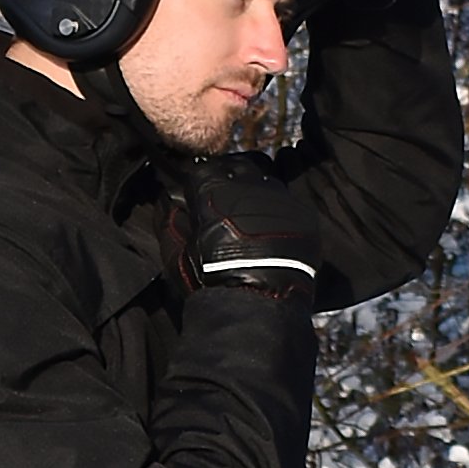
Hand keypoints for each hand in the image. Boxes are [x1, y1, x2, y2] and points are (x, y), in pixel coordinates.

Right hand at [179, 152, 319, 302]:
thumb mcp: (176, 253)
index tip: (199, 196)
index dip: (200, 183)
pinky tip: (271, 232)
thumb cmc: (211, 279)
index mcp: (214, 189)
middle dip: (230, 179)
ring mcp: (278, 197)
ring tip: (249, 218)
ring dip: (256, 194)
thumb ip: (168, 220)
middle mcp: (249, 185)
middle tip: (225, 203)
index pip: (203, 169)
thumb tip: (167, 199)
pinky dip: (277, 212)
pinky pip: (288, 204)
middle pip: (238, 167)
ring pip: (266, 182)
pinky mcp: (302, 214)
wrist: (259, 300)